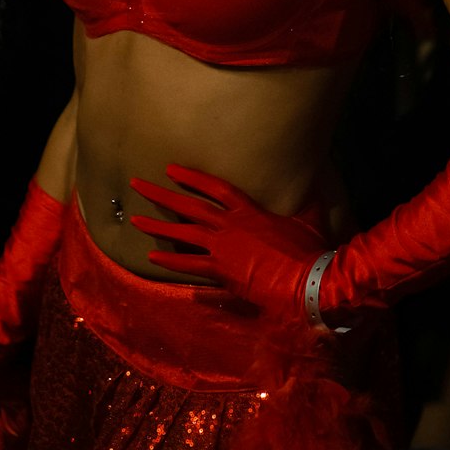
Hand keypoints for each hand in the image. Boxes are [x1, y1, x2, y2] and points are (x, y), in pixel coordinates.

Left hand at [129, 164, 325, 322]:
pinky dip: (170, 261)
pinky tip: (152, 256)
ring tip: (134, 219)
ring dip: (157, 226)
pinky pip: (189, 265)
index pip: (214, 187)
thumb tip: (315, 184)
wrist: (308, 280)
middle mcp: (230, 225)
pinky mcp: (221, 271)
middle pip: (188, 205)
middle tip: (137, 184)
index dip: (192, 177)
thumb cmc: (309, 249)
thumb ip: (305, 202)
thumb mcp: (309, 219)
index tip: (170, 169)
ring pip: (182, 233)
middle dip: (160, 194)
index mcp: (249, 210)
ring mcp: (223, 248)